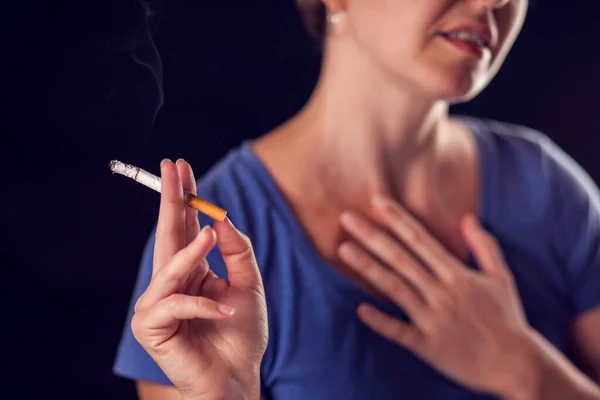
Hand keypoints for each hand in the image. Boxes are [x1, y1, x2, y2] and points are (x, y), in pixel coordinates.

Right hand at [131, 159, 267, 399]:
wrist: (237, 377)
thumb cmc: (241, 334)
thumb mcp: (248, 283)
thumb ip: (238, 250)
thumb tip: (221, 217)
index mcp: (191, 269)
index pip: (185, 227)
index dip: (183, 197)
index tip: (181, 167)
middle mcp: (170, 281)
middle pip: (167, 234)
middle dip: (170, 199)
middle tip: (171, 166)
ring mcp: (156, 303)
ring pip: (168, 268)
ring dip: (191, 251)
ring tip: (211, 233)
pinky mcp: (150, 326)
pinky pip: (175, 304)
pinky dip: (203, 305)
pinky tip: (225, 308)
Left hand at [338, 195, 536, 397]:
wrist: (517, 364)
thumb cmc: (507, 318)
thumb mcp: (501, 277)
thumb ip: (484, 245)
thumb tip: (468, 217)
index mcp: (457, 274)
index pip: (420, 239)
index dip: (397, 219)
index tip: (376, 202)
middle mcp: (442, 292)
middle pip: (401, 258)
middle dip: (372, 236)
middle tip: (346, 218)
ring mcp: (433, 318)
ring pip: (395, 288)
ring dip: (368, 268)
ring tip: (344, 250)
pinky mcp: (428, 345)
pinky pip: (400, 331)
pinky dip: (380, 321)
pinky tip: (360, 309)